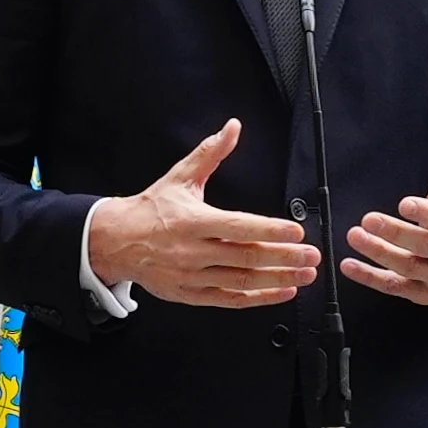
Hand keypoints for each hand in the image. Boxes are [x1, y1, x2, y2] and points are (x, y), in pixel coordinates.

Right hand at [84, 120, 315, 307]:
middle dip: (284, 258)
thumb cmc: (150, 210)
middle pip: (246, 257)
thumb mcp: (179, 178)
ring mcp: (192, 276)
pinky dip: (259, 298)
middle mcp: (193, 251)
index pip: (238, 227)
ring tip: (305, 274)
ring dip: (278, 279)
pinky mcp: (191, 295)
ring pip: (242, 282)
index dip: (270, 230)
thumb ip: (210, 154)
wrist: (115, 242)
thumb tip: (232, 128)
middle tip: (312, 256)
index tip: (296, 232)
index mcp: (192, 221)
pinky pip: (230, 300)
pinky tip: (282, 291)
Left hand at [342, 129, 427, 305]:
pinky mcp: (419, 294)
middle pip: (425, 246)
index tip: (404, 203)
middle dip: (396, 233)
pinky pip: (393, 287)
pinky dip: (369, 278)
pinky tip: (349, 265)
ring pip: (407, 267)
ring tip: (355, 235)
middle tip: (368, 219)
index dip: (427, 214)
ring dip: (379, 253)